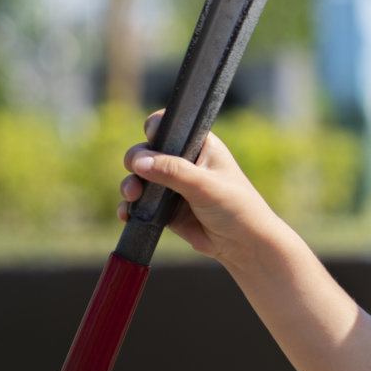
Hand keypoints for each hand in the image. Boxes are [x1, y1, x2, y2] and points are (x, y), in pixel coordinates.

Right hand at [118, 110, 276, 262]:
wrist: (243, 244)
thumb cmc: (236, 207)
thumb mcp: (205, 185)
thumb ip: (173, 171)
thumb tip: (138, 161)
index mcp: (200, 146)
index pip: (171, 126)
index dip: (155, 128)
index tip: (150, 138)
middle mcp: (184, 162)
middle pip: (147, 151)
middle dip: (135, 160)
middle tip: (137, 172)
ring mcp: (173, 185)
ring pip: (140, 178)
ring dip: (130, 185)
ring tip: (132, 195)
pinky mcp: (166, 208)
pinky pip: (140, 204)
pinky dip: (131, 207)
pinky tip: (127, 214)